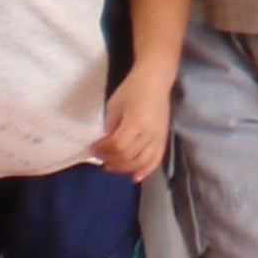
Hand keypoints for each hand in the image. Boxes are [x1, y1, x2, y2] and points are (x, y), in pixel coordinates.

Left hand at [95, 61, 173, 180]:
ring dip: (125, 168)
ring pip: (142, 162)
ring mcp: (158, 137)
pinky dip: (146, 170)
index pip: (117, 146)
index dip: (103, 150)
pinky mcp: (163, 138)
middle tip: (101, 157)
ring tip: (113, 165)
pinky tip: (135, 177)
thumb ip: (110, 128)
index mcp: (136, 121)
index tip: (94, 147)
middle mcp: (149, 132)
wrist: (155, 80)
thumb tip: (105, 146)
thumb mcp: (114, 106)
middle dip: (111, 160)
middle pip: (128, 157)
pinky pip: (156, 159)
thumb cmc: (131, 90)